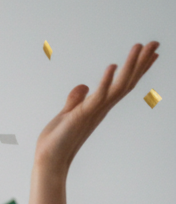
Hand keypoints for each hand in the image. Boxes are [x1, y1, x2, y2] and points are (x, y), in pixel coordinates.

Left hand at [34, 41, 159, 171]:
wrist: (48, 160)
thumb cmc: (57, 141)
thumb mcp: (67, 114)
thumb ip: (75, 100)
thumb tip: (83, 86)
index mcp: (99, 106)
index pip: (122, 83)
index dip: (136, 68)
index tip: (150, 52)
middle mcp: (101, 108)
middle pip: (127, 82)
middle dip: (141, 62)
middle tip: (156, 42)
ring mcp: (94, 111)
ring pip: (119, 86)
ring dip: (130, 66)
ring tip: (140, 46)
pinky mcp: (83, 115)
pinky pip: (98, 97)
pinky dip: (106, 82)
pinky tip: (112, 66)